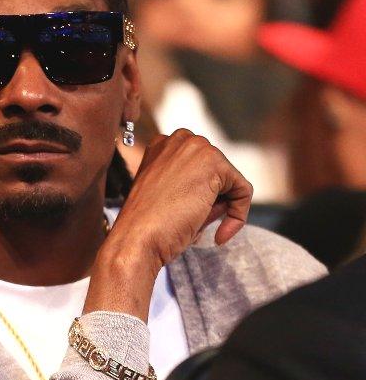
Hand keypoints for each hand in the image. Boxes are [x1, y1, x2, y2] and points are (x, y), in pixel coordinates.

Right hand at [85, 129, 252, 319]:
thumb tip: (228, 198)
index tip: (194, 218)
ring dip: (224, 207)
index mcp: (160, 147)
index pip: (198, 168)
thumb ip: (197, 191)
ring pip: (231, 179)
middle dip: (215, 199)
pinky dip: (238, 215)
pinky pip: (243, 190)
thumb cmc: (146, 226)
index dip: (202, 195)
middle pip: (217, 170)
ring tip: (204, 229)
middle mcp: (177, 140)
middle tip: (199, 225)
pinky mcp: (214, 162)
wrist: (136, 238)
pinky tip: (219, 234)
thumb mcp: (168, 200)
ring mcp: (195, 147)